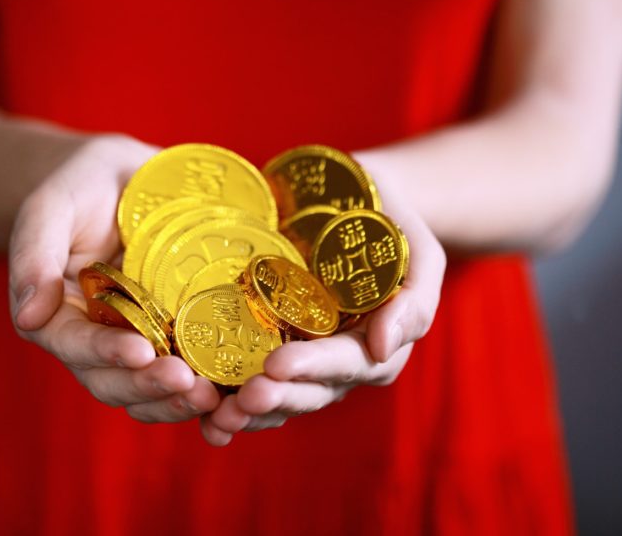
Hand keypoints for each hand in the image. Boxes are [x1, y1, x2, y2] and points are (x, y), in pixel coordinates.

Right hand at [9, 134, 219, 421]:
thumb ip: (35, 254)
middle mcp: (93, 338)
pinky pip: (181, 375)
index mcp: (57, 314)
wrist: (125, 180)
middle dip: (148, 387)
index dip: (105, 353)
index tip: (140, 352)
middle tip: (187, 383)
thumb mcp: (52, 206)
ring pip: (145, 391)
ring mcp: (134, 342)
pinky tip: (229, 391)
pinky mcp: (170, 339)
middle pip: (111, 381)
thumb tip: (29, 317)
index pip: (74, 344)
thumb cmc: (82, 187)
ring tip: (212, 397)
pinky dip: (200, 390)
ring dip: (176, 401)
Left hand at [200, 159, 445, 444]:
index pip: (345, 364)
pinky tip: (203, 414)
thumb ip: (414, 300)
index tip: (276, 365)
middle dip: (276, 399)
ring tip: (216, 418)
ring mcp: (303, 358)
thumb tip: (384, 346)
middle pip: (308, 391)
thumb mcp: (418, 251)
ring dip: (249, 412)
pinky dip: (228, 401)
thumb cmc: (391, 223)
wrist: (355, 203)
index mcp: (375, 345)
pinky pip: (251, 380)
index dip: (312, 368)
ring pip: (279, 397)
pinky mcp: (271, 345)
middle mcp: (338, 363)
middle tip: (241, 399)